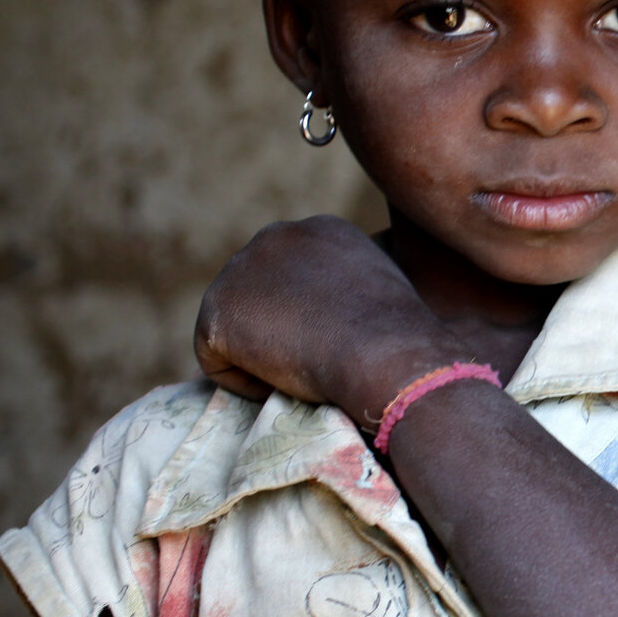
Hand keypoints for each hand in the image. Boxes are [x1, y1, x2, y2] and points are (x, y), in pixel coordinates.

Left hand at [194, 216, 457, 418]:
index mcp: (321, 230)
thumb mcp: (385, 295)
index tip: (334, 347)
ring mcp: (240, 269)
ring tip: (302, 376)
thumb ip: (349, 290)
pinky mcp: (217, 310)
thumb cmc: (401, 339)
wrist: (385, 353)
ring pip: (236, 327)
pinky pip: (216, 359)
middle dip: (276, 331)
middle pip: (257, 296)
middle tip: (311, 366)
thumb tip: (337, 319)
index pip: (293, 278)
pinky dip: (245, 382)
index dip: (309, 320)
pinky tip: (283, 386)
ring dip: (262, 356)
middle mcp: (276, 236)